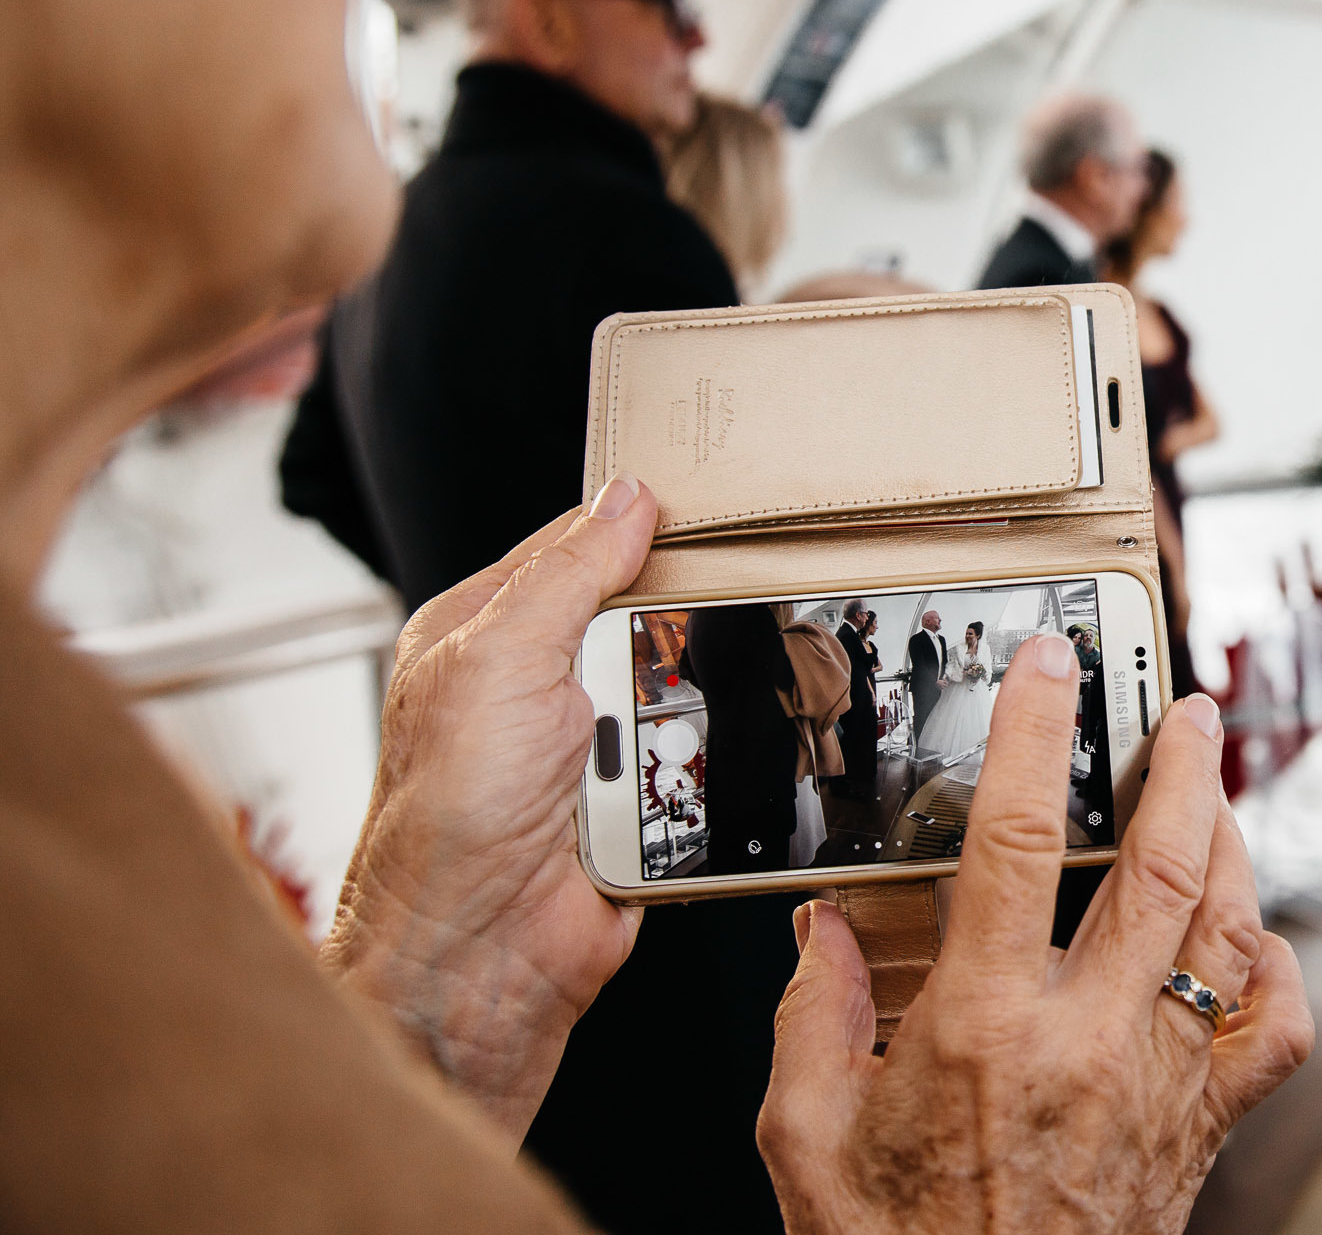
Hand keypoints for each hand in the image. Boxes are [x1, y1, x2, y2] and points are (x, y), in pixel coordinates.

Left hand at [322, 474, 656, 1138]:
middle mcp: (528, 688)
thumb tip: (626, 500)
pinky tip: (702, 762)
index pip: (570, 549)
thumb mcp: (501, 658)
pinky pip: (693, 764)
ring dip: (689, 705)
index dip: (635, 528)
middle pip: (638, 618)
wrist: (478, 954)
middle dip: (680, 621)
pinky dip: (704, 766)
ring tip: (699, 702)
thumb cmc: (451, 817)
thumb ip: (568, 573)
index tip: (706, 513)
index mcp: (480, 634)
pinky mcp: (627, 806)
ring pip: (676, 690)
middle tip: (738, 596)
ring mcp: (580, 750)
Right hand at [758, 639, 1313, 1233]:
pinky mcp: (1202, 1130)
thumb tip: (820, 937)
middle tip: (1185, 710)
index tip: (1052, 669)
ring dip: (1233, 843)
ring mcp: (1160, 1085)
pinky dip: (1274, 971)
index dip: (1039, 735)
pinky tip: (1249, 938)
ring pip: (1229, 929)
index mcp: (984, 1029)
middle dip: (1183, 767)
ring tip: (1216, 792)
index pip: (1020, 841)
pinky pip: (1273, 1036)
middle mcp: (1089, 1044)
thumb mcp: (806, 1142)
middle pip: (1164, 864)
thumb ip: (811, 1023)